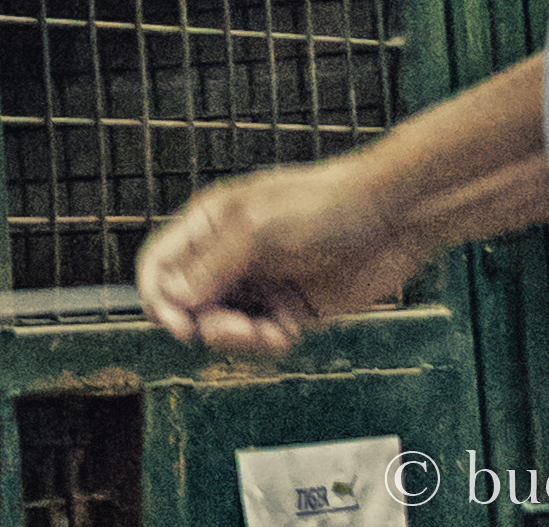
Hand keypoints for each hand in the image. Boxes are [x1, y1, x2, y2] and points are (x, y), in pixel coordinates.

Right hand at [135, 154, 429, 354]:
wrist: (390, 219)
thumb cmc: (322, 205)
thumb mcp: (257, 227)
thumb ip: (211, 264)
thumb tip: (172, 298)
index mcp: (209, 225)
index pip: (160, 264)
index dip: (158, 297)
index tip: (178, 325)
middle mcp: (227, 257)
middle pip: (188, 305)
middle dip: (206, 324)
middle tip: (238, 329)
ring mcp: (258, 284)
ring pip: (222, 327)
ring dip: (238, 339)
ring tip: (266, 333)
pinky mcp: (288, 310)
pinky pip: (259, 339)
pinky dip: (266, 343)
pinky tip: (284, 334)